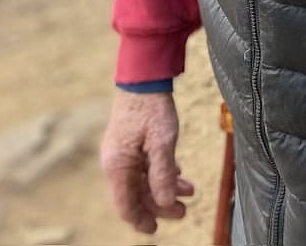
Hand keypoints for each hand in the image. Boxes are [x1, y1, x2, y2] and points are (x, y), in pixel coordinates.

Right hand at [100, 90, 194, 234]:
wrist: (144, 76)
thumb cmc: (151, 108)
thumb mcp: (162, 142)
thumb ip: (162, 174)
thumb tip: (164, 202)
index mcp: (118, 167)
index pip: (126, 205)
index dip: (142, 220)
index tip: (156, 230)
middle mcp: (116, 162)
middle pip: (137, 194)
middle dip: (161, 204)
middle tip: (184, 210)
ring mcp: (122, 152)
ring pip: (143, 179)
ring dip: (165, 187)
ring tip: (189, 190)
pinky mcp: (130, 142)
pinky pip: (144, 165)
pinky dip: (161, 172)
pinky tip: (178, 173)